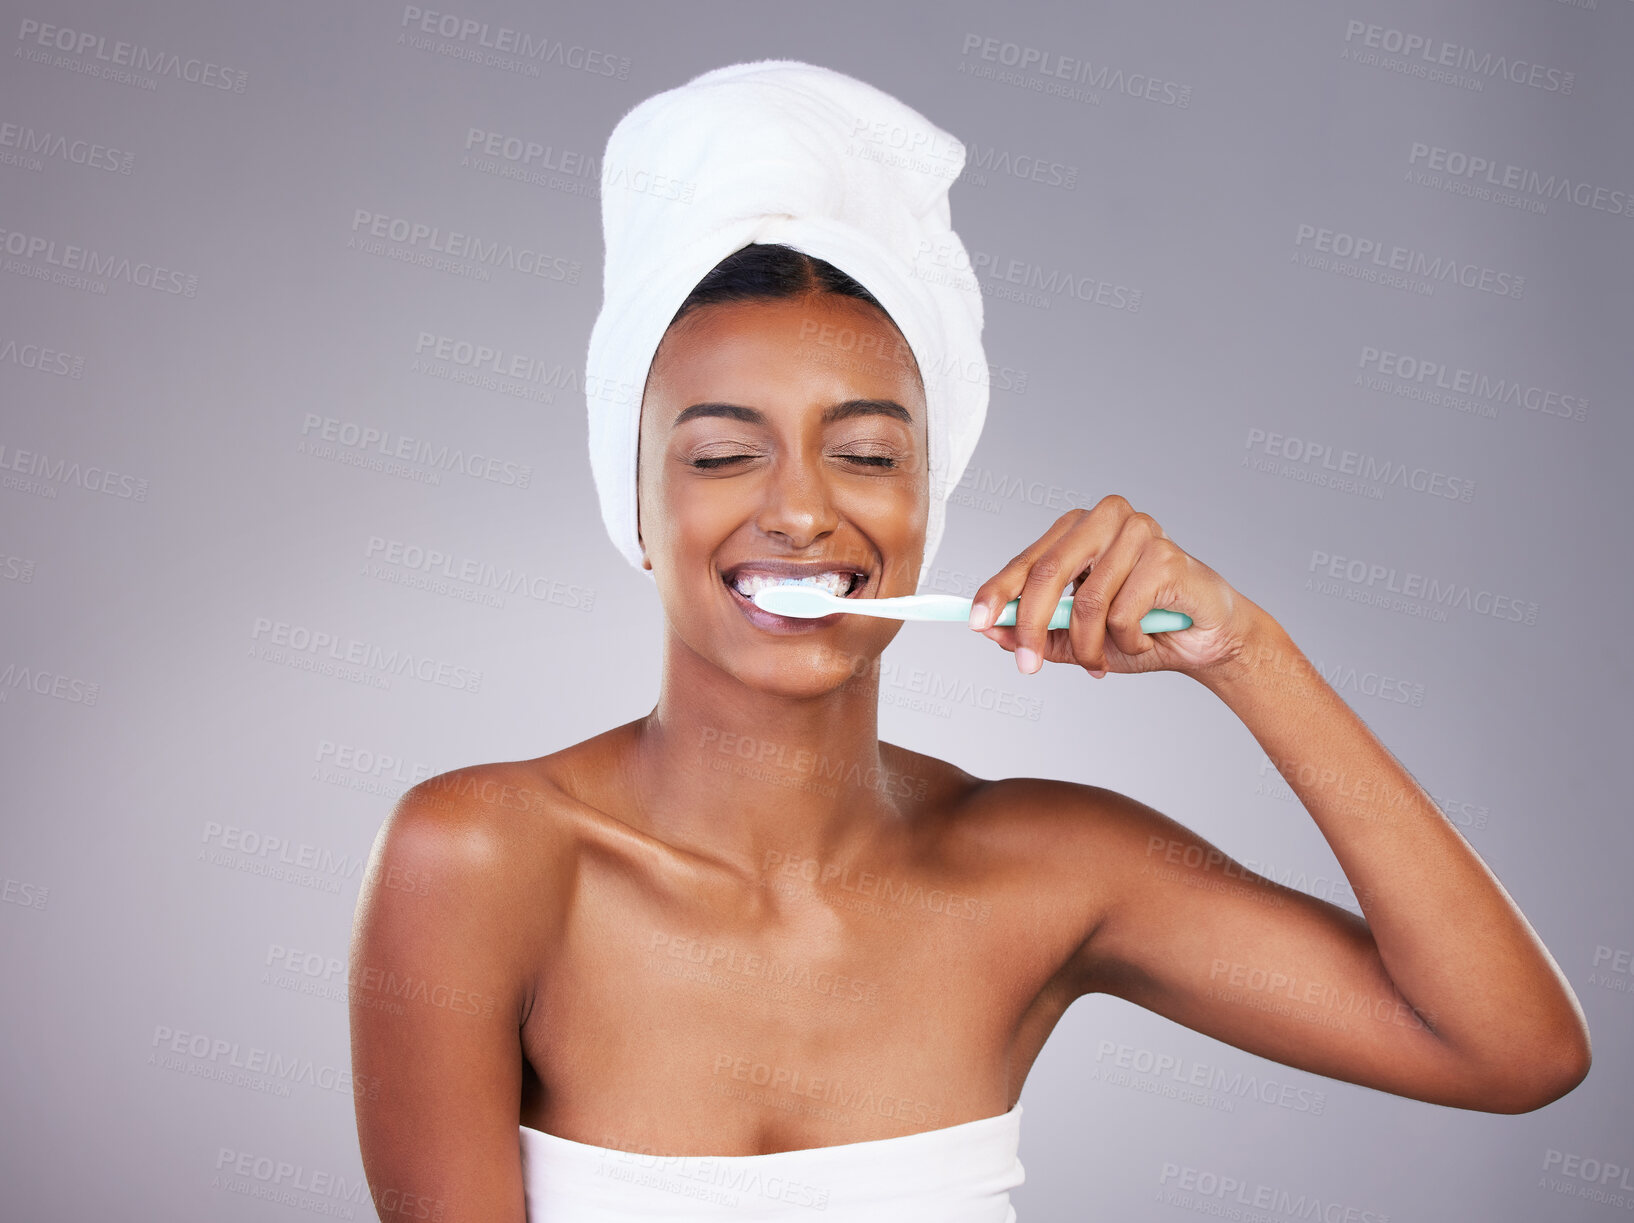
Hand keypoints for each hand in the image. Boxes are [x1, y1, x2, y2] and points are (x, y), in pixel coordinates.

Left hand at [968, 497, 1261, 679]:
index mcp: (1077, 529)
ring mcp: (1139, 531)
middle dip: (1032, 625)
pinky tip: (1145, 639)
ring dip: (1089, 646)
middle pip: (1048, 572)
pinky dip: (1128, 641)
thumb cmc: (1142, 629)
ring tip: (1102, 661)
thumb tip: (992, 631)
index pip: (1027, 559)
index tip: (975, 623)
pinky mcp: (1166, 556)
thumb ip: (1038, 631)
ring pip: (1087, 601)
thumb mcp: (1079, 637)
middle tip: (1026, 665)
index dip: (997, 591)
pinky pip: (1124, 612)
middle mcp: (1105, 519)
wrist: (1206, 640)